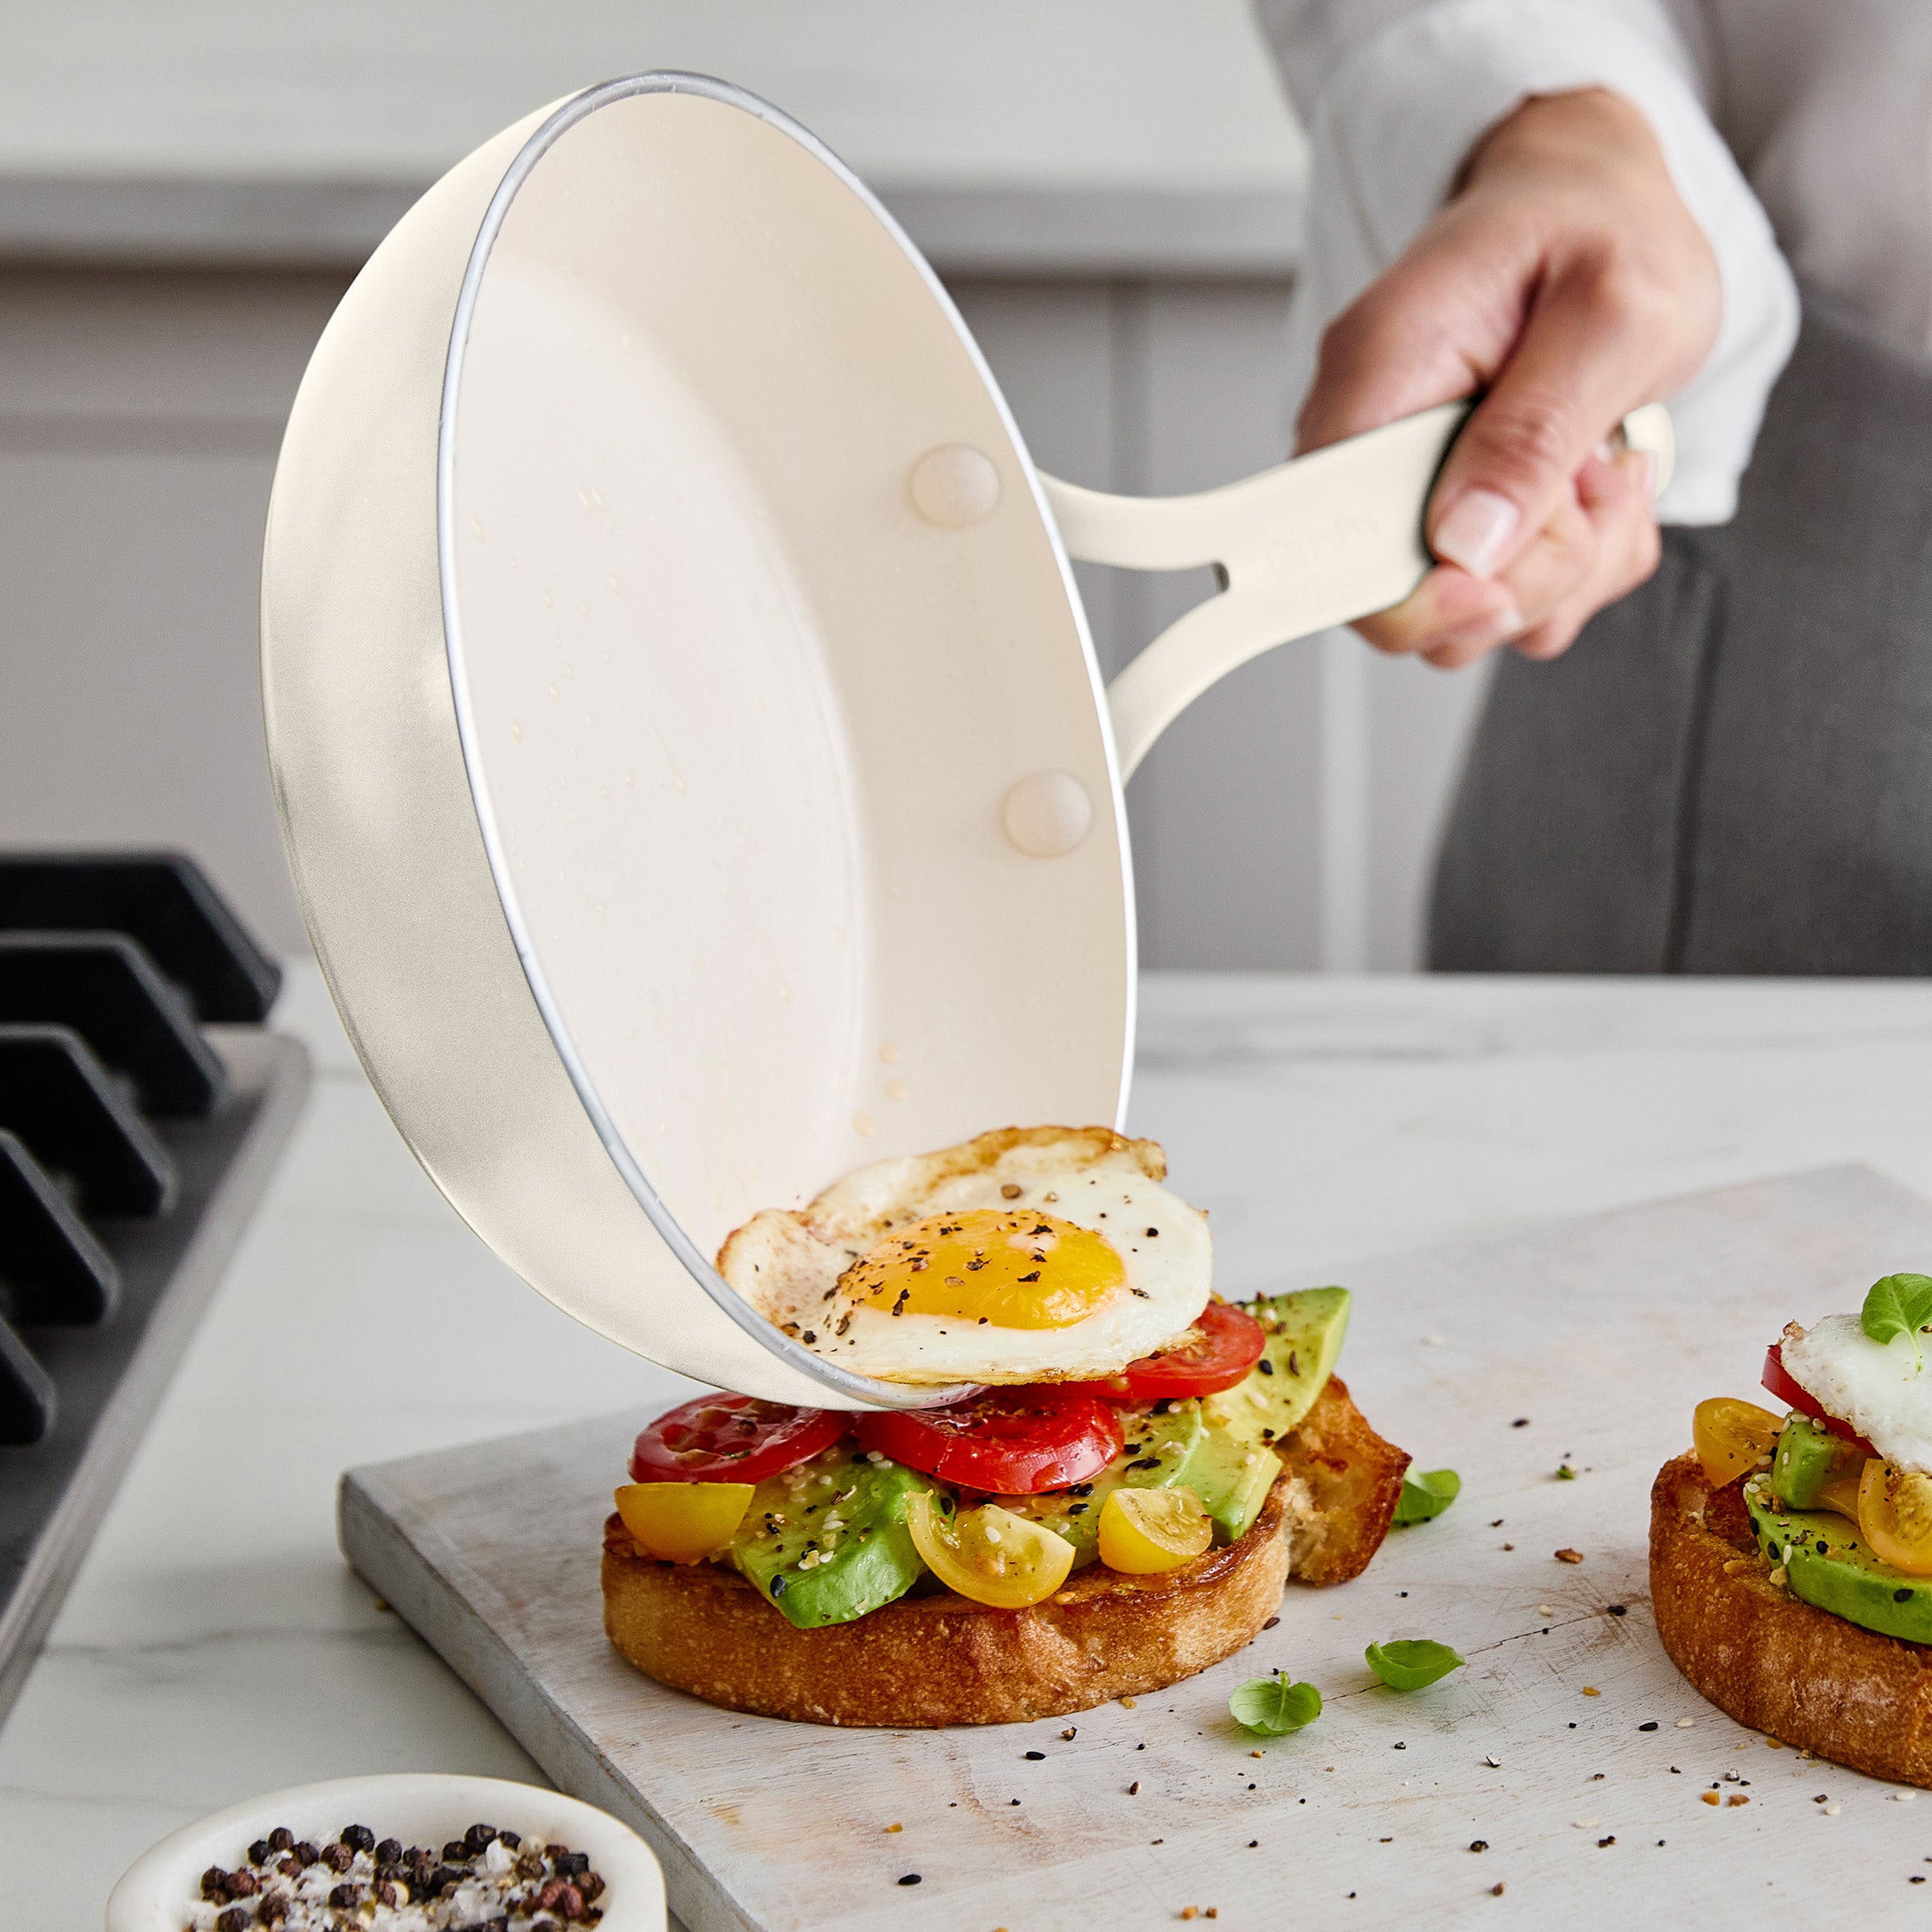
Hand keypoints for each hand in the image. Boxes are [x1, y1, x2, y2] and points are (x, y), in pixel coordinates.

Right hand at [1297, 87, 1720, 667]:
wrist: (1607, 202)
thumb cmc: (1604, 231)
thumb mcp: (1614, 315)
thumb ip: (1537, 431)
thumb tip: (1466, 543)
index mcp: (1378, 379)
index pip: (1320, 545)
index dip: (1411, 595)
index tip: (1495, 575)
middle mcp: (1374, 441)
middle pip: (1405, 603)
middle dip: (1522, 576)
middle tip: (1589, 485)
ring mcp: (1412, 487)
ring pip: (1470, 614)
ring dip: (1567, 567)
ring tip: (1604, 467)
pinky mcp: (1456, 517)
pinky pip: (1516, 597)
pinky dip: (1583, 561)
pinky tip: (1598, 483)